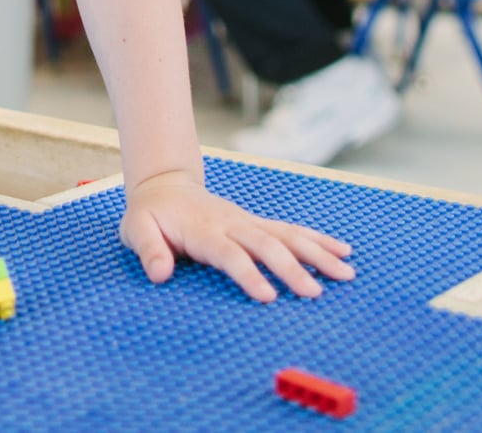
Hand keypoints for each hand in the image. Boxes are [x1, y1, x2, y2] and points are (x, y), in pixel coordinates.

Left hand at [119, 170, 354, 301]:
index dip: (249, 274)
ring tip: (346, 272)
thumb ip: (148, 250)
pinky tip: (342, 251)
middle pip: (267, 245)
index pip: (230, 254)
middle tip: (315, 293)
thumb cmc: (150, 214)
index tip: (269, 296)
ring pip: (287, 235)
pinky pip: (291, 230)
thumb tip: (159, 274)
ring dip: (317, 253)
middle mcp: (232, 224)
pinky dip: (318, 240)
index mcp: (204, 231)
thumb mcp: (135, 229)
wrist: (164, 186)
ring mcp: (248, 222)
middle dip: (293, 269)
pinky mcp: (257, 223)